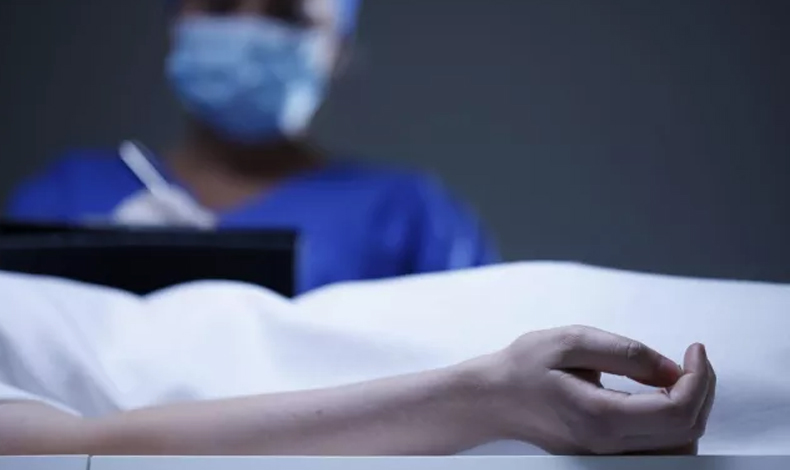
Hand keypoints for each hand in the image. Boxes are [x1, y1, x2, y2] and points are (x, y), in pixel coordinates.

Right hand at [478, 326, 715, 454]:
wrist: (493, 398)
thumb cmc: (524, 367)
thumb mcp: (571, 342)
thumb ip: (625, 353)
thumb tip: (672, 369)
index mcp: (600, 416)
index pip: (678, 412)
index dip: (700, 378)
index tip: (694, 350)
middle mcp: (608, 446)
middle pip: (686, 433)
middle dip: (702, 391)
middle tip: (690, 360)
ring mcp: (607, 458)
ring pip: (678, 449)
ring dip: (691, 411)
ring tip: (678, 378)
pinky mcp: (606, 457)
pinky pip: (658, 452)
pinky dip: (674, 426)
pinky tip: (663, 398)